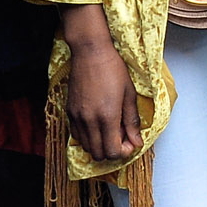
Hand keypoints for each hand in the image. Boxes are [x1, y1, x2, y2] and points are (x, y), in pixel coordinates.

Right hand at [62, 18, 138, 159]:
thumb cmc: (113, 69)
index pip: (113, 151)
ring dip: (100, 144)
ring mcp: (77, 117)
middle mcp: (89, 120)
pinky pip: (77, 135)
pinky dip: (88, 137)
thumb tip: (137, 141)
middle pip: (99, 154)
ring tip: (110, 129)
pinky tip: (97, 124)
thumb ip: (132, 121)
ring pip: (87, 147)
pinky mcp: (69, 112)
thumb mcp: (129, 94)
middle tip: (121, 136)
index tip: (130, 142)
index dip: (124, 151)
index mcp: (107, 116)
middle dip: (112, 151)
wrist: (90, 52)